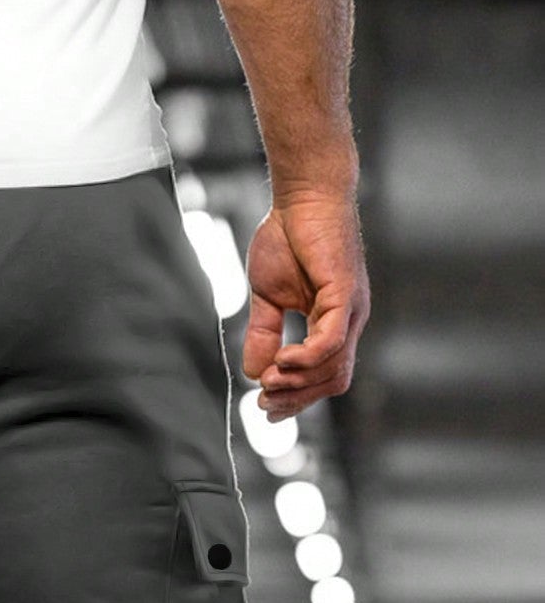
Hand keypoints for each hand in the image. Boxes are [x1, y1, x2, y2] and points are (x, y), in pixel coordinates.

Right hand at [241, 189, 369, 421]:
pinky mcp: (344, 294)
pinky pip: (330, 342)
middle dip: (297, 399)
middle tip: (264, 402)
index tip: (266, 407)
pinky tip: (281, 360)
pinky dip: (306, 359)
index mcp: (334, 323)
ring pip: (333, 369)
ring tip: (268, 381)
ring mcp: (350, 309)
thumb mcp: (267, 298)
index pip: (324, 377)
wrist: (301, 195)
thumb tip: (253, 372)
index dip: (297, 399)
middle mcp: (349, 321)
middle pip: (333, 382)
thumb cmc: (288, 237)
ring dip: (298, 383)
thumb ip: (264, 334)